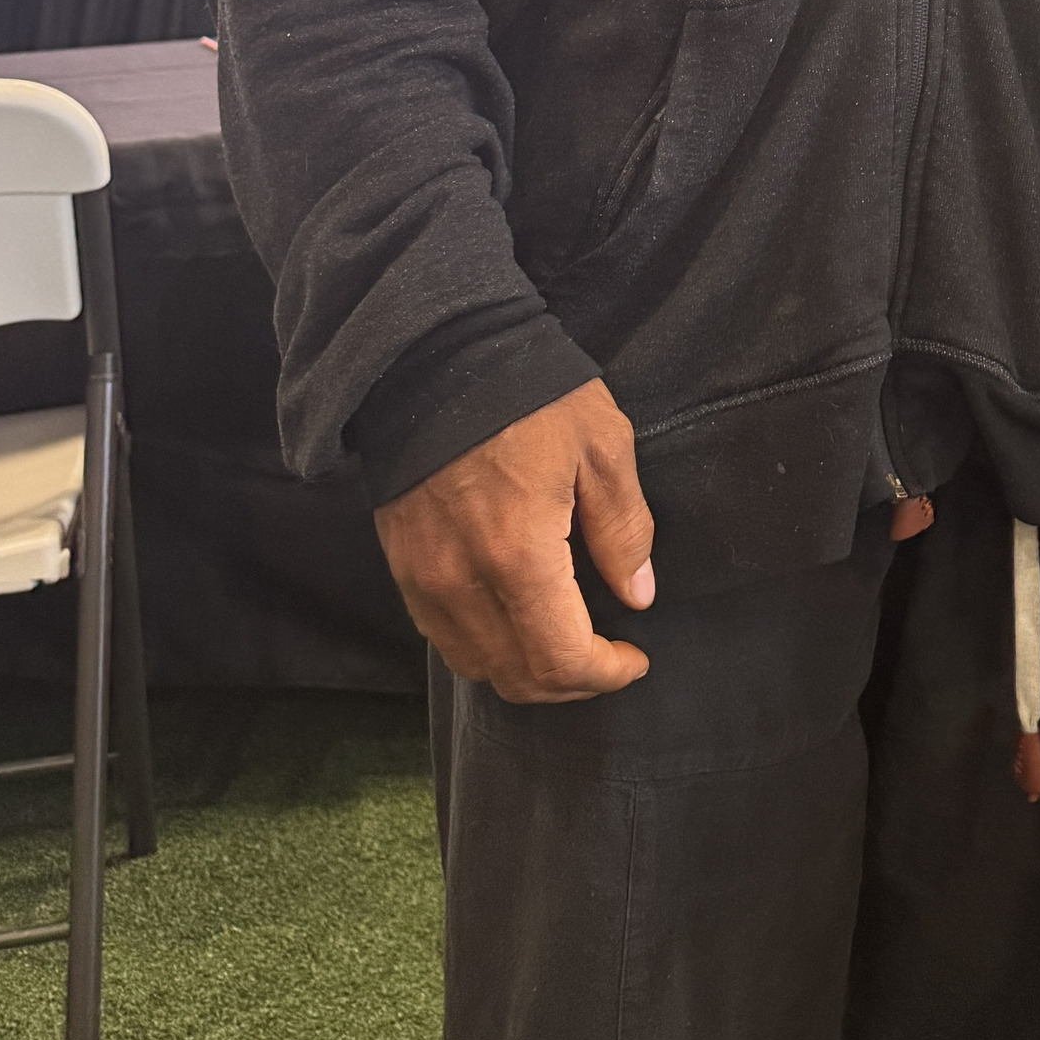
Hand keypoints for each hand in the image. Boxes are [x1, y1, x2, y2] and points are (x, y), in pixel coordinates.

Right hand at [373, 378, 654, 702]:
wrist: (432, 356)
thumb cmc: (529, 394)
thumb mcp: (601, 446)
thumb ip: (622, 530)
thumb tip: (638, 595)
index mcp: (520, 556)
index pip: (561, 660)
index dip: (605, 674)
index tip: (634, 658)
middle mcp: (463, 583)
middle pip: (517, 678)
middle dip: (570, 683)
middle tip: (606, 658)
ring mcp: (424, 579)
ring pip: (475, 665)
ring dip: (525, 670)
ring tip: (564, 642)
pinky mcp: (402, 566)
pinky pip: (443, 636)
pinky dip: (485, 646)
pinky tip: (515, 618)